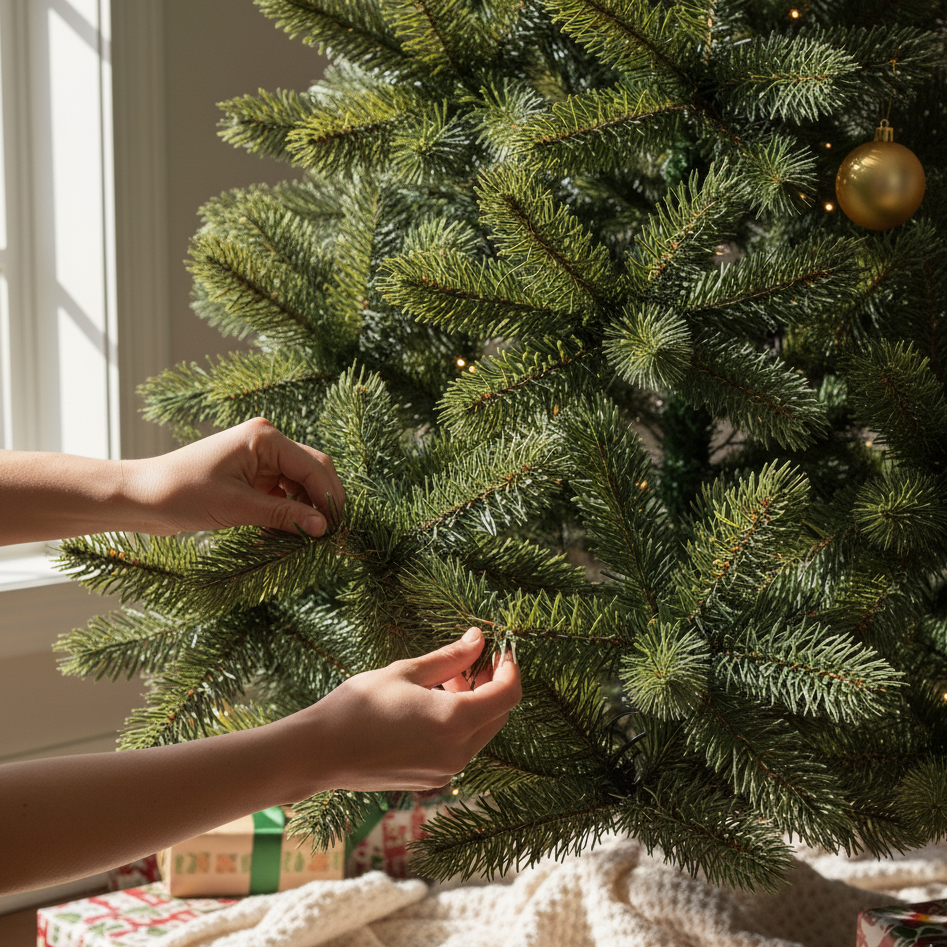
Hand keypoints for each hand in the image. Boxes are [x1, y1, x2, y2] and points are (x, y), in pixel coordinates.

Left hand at [124, 418, 344, 536]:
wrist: (141, 496)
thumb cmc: (182, 494)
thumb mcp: (238, 508)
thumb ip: (284, 516)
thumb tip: (323, 528)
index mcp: (265, 437)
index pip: (314, 466)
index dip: (329, 498)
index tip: (337, 530)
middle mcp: (267, 442)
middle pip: (313, 470)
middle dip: (323, 502)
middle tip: (330, 535)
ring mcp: (260, 458)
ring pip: (301, 483)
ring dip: (306, 509)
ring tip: (308, 538)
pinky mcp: (252, 475)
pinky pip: (283, 493)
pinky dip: (288, 512)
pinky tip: (286, 533)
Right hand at [290, 628, 521, 792]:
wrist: (319, 753)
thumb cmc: (358, 706)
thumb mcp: (406, 672)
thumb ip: (450, 657)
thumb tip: (479, 639)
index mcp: (455, 721)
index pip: (508, 695)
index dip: (510, 668)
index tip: (499, 648)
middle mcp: (458, 752)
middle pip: (498, 715)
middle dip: (492, 684)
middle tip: (468, 658)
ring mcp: (446, 770)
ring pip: (480, 731)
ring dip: (474, 702)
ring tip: (444, 678)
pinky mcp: (432, 779)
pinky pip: (460, 746)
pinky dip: (458, 722)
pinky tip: (431, 703)